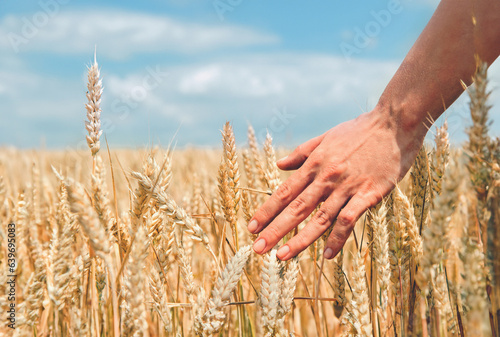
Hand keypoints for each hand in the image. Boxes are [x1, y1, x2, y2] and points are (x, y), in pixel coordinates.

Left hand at [247, 108, 424, 259]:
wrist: (394, 123)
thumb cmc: (360, 130)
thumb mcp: (326, 137)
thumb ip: (302, 153)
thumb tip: (279, 165)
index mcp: (314, 164)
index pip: (284, 192)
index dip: (266, 211)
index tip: (252, 226)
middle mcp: (326, 177)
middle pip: (296, 208)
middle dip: (275, 229)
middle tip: (258, 248)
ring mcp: (347, 187)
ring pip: (319, 218)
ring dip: (300, 239)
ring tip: (282, 256)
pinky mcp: (369, 194)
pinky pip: (349, 220)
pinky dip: (337, 239)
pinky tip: (327, 255)